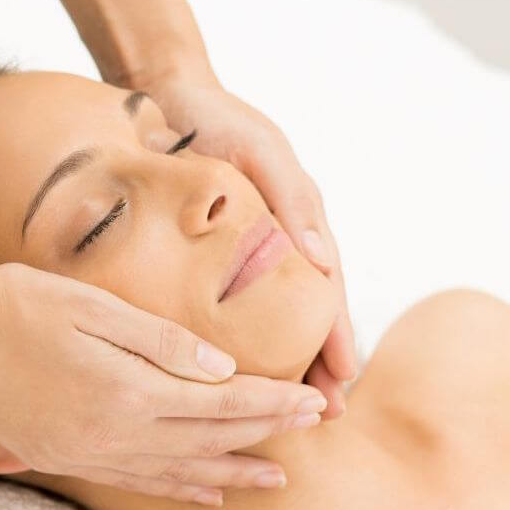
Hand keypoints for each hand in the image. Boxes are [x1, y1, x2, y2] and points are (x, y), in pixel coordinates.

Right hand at [0, 263, 325, 505]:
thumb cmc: (14, 306)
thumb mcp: (92, 307)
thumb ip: (162, 341)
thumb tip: (223, 368)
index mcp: (128, 391)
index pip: (222, 404)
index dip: (273, 402)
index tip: (314, 400)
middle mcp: (115, 435)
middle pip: (211, 440)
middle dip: (267, 432)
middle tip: (314, 426)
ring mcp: (91, 455)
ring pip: (182, 472)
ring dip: (233, 472)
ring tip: (275, 478)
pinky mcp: (69, 459)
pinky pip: (141, 483)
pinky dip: (182, 489)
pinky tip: (207, 492)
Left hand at [143, 70, 358, 415]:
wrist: (167, 95)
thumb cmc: (219, 119)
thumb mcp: (262, 151)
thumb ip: (293, 200)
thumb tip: (320, 261)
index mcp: (298, 224)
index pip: (327, 294)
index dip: (336, 339)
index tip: (342, 383)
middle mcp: (276, 245)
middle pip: (304, 316)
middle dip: (317, 364)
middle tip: (323, 414)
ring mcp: (243, 252)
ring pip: (269, 318)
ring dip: (282, 361)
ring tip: (283, 405)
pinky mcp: (207, 255)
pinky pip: (227, 304)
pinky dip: (237, 338)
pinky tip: (230, 368)